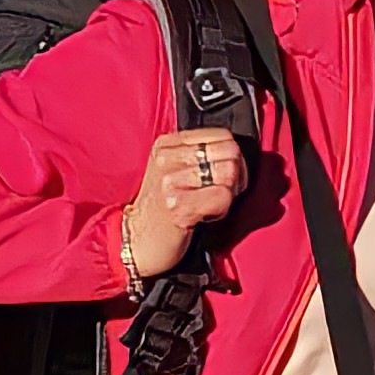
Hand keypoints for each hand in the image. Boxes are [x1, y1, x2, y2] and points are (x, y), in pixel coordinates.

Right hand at [124, 129, 243, 280]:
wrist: (138, 239)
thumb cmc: (162, 207)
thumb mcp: (172, 169)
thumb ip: (198, 154)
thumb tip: (236, 151)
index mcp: (167, 144)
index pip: (222, 135)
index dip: (232, 156)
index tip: (223, 174)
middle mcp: (167, 158)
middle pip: (230, 152)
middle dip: (236, 174)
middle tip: (222, 192)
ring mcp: (170, 181)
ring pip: (229, 173)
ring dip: (229, 193)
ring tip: (211, 203)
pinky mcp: (179, 206)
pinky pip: (222, 196)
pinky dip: (222, 209)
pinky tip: (206, 215)